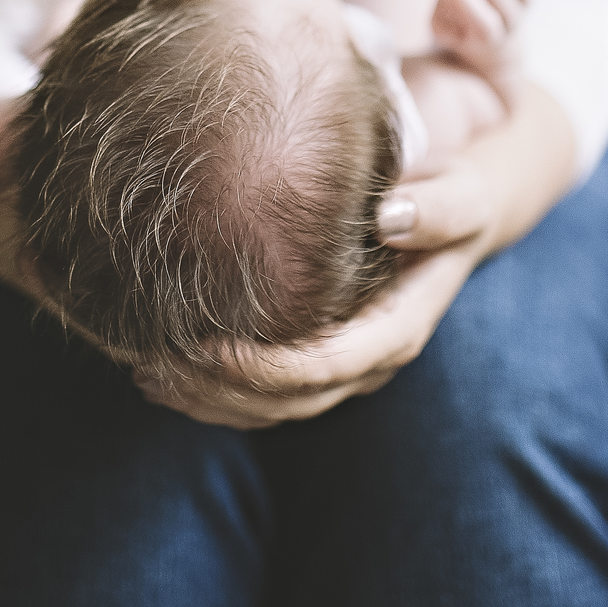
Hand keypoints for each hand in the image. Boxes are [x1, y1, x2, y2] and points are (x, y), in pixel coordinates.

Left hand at [135, 158, 496, 429]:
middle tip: (153, 362)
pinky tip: (161, 373)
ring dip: (205, 399)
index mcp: (396, 331)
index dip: (261, 365)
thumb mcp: (461, 197)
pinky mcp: (316, 359)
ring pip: (267, 409)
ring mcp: (341, 368)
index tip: (204, 344)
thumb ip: (437, 208)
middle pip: (285, 400)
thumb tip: (391, 216)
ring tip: (146, 372)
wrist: (453, 217)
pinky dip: (210, 394)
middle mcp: (366, 362)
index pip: (322, 368)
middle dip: (218, 390)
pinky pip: (260, 397)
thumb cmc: (451, 200)